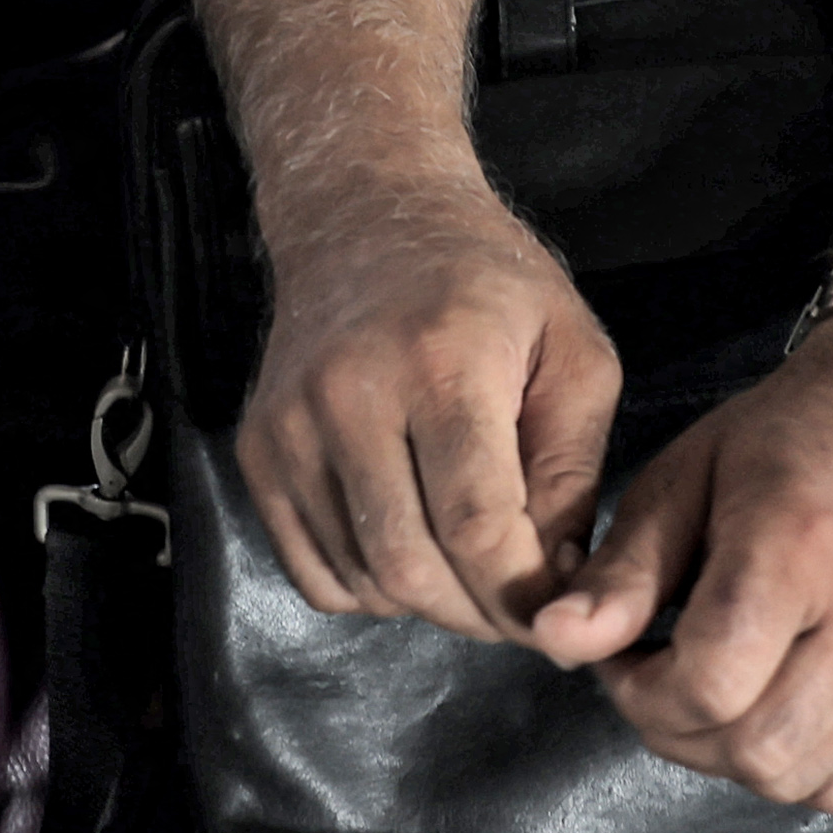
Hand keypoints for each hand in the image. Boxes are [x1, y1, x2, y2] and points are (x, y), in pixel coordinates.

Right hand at [227, 174, 620, 638]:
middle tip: (519, 607)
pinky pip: (314, 573)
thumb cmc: (489, 286)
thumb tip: (556, 575)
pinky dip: (370, 590)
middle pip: (411, 567)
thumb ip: (574, 470)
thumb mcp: (573, 352)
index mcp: (442, 365)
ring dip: (428, 604)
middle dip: (478, 614)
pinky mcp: (258, 451)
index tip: (558, 615)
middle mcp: (350, 396)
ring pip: (360, 581)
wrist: (366, 217)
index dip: (522, 595)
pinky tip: (412, 547)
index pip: (475, 524)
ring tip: (471, 570)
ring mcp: (290, 427)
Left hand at [539, 311, 832, 810]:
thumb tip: (554, 642)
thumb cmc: (779, 442)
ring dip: (730, 754)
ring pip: (797, 780)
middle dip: (679, 731)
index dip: (641, 691)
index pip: (712, 683)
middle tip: (659, 675)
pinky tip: (770, 699)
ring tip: (713, 685)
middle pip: (756, 749)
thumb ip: (619, 576)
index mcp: (802, 546)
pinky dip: (793, 764)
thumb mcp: (677, 484)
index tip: (624, 654)